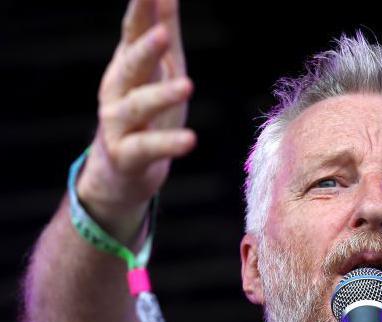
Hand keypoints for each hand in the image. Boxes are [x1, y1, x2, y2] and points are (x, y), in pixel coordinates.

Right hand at [77, 0, 193, 238]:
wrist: (119, 171)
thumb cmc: (145, 111)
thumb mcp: (159, 70)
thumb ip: (164, 30)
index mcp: (128, 65)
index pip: (134, 32)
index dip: (141, 11)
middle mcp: (118, 90)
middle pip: (132, 65)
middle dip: (145, 49)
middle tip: (163, 34)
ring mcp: (118, 123)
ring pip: (138, 106)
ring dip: (161, 95)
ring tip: (188, 86)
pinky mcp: (127, 155)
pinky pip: (149, 148)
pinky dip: (168, 144)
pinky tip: (190, 140)